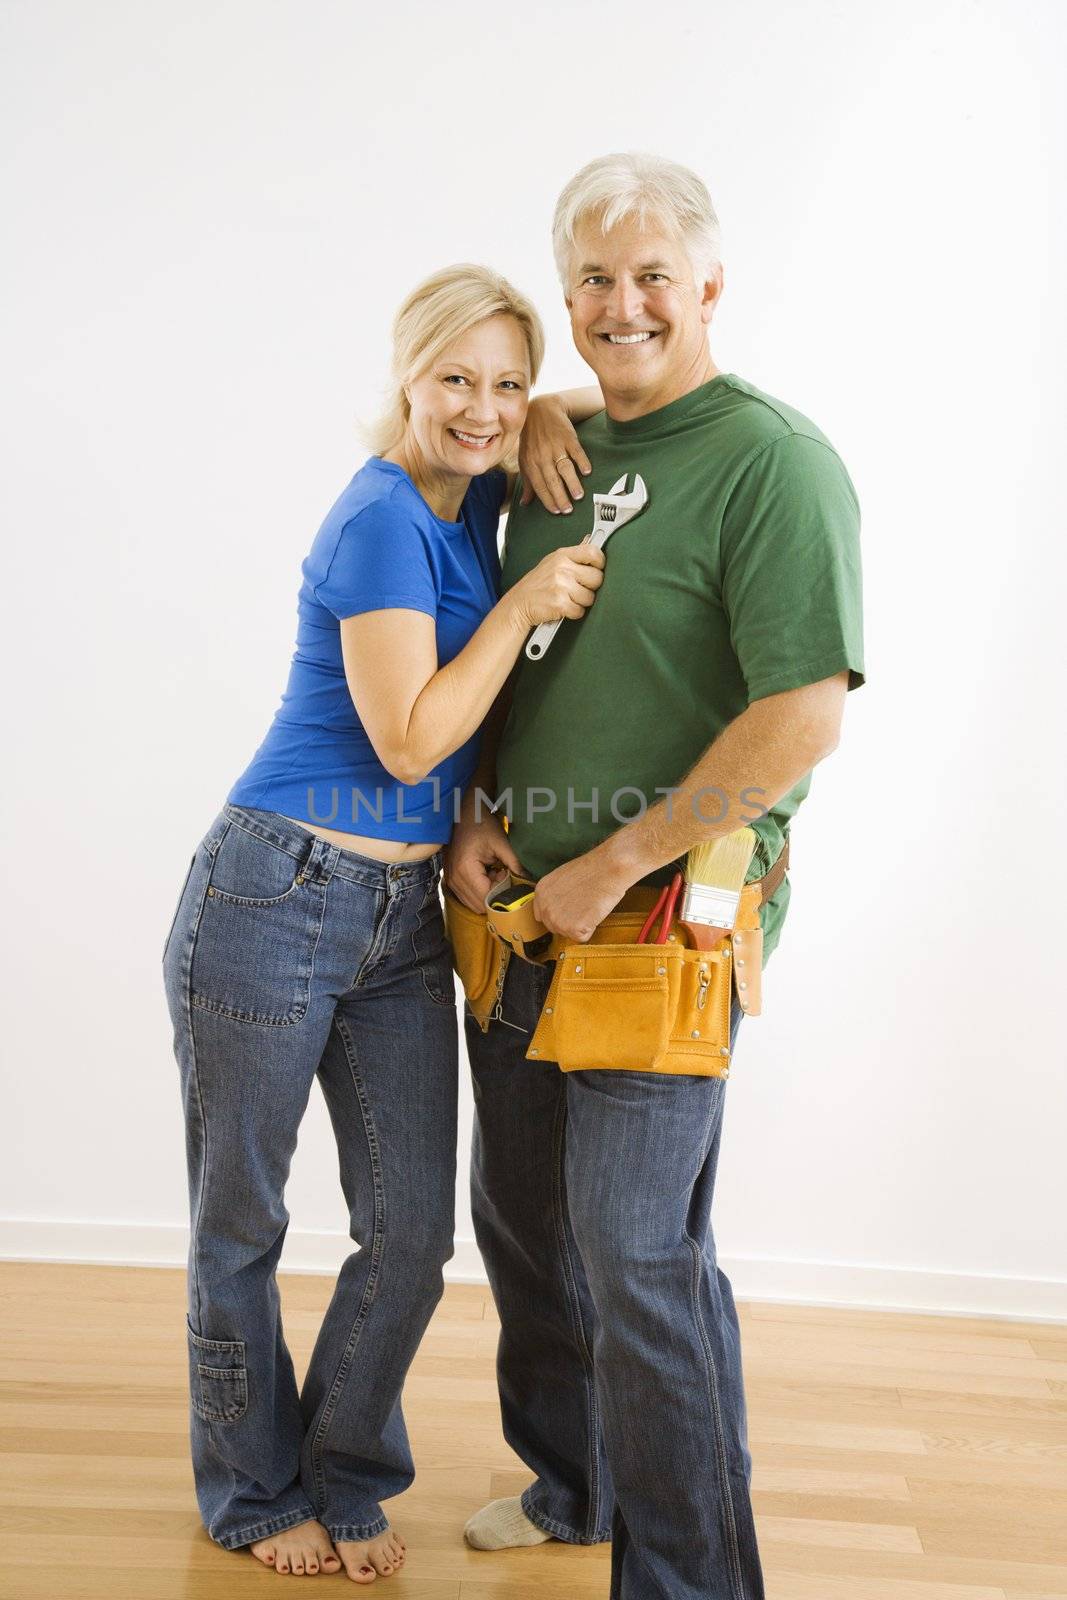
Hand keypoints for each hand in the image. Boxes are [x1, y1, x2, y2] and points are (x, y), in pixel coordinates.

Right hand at [444, 811, 525, 912]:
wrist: (465, 815)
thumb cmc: (482, 825)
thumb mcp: (501, 843)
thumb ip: (515, 864)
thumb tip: (530, 881)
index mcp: (465, 870)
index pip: (486, 898)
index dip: (501, 892)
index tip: (507, 874)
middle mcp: (454, 879)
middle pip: (480, 905)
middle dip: (495, 895)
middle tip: (503, 874)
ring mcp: (450, 881)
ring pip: (474, 904)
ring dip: (488, 894)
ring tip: (495, 873)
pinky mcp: (451, 881)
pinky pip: (468, 897)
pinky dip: (480, 891)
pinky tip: (487, 875)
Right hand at [510, 543, 604, 628]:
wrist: (518, 603)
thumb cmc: (537, 584)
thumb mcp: (552, 562)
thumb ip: (573, 555)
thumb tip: (590, 541)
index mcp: (562, 555)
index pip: (593, 553)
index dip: (600, 563)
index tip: (596, 569)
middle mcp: (562, 567)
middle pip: (597, 578)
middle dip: (590, 587)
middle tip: (577, 589)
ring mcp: (561, 585)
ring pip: (590, 597)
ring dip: (581, 602)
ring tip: (568, 599)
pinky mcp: (560, 603)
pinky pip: (579, 610)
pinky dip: (573, 613)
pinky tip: (563, 608)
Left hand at [517, 395, 592, 513]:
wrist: (541, 410)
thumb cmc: (532, 438)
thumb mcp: (525, 459)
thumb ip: (527, 482)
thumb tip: (525, 503)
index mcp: (531, 463)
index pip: (540, 486)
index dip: (548, 500)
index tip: (557, 512)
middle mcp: (542, 455)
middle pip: (552, 480)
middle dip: (560, 497)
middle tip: (568, 510)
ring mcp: (555, 446)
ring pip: (564, 468)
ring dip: (572, 482)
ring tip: (579, 495)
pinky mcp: (568, 437)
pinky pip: (576, 451)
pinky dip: (582, 461)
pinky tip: (587, 472)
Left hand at [531, 850, 633, 942]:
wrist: (608, 868)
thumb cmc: (592, 870)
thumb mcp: (562, 878)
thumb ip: (554, 894)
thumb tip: (559, 907)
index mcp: (540, 892)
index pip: (543, 916)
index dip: (560, 914)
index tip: (571, 909)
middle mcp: (545, 908)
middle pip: (554, 927)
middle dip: (569, 921)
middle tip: (584, 906)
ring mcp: (557, 919)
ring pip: (567, 934)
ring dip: (580, 925)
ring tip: (589, 906)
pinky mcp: (573, 928)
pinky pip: (582, 937)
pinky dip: (591, 928)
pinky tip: (594, 912)